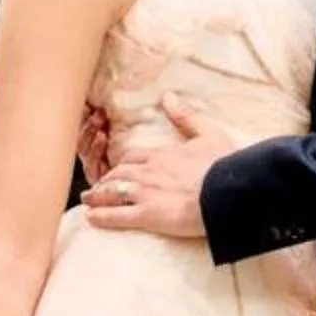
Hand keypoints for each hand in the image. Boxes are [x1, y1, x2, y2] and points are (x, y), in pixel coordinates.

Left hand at [83, 96, 230, 240]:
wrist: (227, 192)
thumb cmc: (224, 165)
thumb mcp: (208, 133)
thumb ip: (186, 117)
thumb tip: (168, 97)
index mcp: (162, 155)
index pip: (133, 157)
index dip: (123, 164)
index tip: (118, 169)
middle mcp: (148, 172)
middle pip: (118, 174)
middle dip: (105, 180)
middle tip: (97, 187)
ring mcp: (146, 193)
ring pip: (112, 192)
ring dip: (98, 196)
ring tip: (88, 201)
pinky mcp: (148, 214)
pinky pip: (117, 215)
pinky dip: (101, 216)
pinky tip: (91, 218)